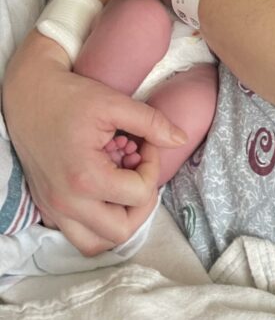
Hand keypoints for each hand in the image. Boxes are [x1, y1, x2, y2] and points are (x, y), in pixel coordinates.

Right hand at [3, 33, 186, 254]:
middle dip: (141, 201)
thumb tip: (179, 139)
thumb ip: (151, 123)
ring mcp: (54, 209)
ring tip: (124, 187)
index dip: (152, 167)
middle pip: (121, 231)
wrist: (29, 96)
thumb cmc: (70, 97)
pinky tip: (104, 189)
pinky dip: (97, 222)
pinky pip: (77, 234)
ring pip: (96, 243)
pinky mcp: (47, 207)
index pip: (139, 194)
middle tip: (140, 170)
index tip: (145, 144)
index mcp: (84, 178)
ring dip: (119, 221)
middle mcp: (66, 202)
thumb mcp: (114, 103)